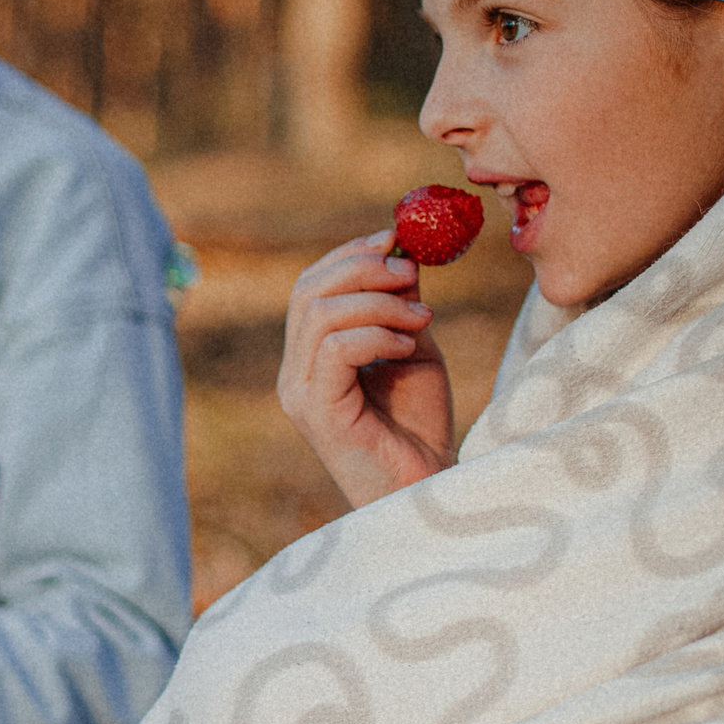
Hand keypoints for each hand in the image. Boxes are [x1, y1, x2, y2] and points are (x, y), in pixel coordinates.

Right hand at [278, 231, 456, 509]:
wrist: (427, 487)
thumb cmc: (419, 427)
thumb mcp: (413, 350)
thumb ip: (400, 307)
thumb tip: (406, 253)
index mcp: (311, 356)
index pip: (310, 287)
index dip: (349, 254)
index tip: (397, 237)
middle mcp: (295, 372)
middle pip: (306, 292)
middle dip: (361, 268)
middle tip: (412, 270)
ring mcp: (300, 392)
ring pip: (320, 315)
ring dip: (379, 303)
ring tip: (421, 317)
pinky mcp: (317, 413)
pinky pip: (336, 349)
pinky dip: (377, 335)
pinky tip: (408, 347)